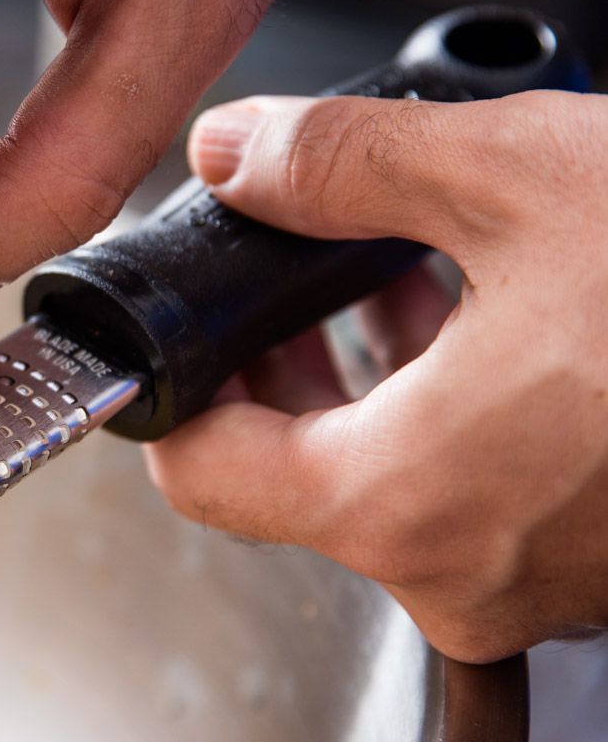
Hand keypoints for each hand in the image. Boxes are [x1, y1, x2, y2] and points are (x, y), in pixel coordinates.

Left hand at [147, 90, 607, 661]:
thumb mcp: (515, 180)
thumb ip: (343, 166)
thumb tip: (241, 150)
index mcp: (400, 500)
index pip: (200, 478)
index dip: (176, 396)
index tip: (190, 334)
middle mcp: (456, 578)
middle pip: (288, 484)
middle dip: (282, 377)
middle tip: (297, 285)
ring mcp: (531, 592)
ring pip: (385, 495)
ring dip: (375, 395)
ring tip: (404, 288)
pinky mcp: (593, 577)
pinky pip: (476, 509)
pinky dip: (457, 430)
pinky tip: (496, 339)